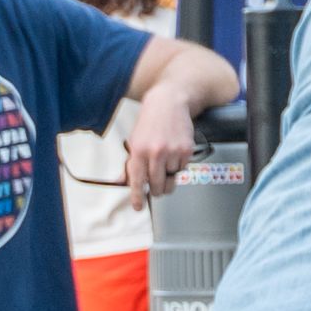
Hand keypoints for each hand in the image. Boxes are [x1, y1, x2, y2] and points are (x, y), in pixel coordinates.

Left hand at [118, 81, 199, 202]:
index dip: (137, 196)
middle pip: (158, 185)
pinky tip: (174, 152)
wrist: (169, 103)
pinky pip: (182, 168)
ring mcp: (172, 152)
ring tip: (166, 161)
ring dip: (169, 175)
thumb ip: (131, 164)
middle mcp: (155, 153)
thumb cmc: (150, 123)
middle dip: (158, 189)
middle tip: (157, 187)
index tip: (138, 207)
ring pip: (172, 178)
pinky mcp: (186, 150)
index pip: (137, 181)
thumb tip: (123, 182)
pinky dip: (179, 165)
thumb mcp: (134, 141)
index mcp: (138, 151)